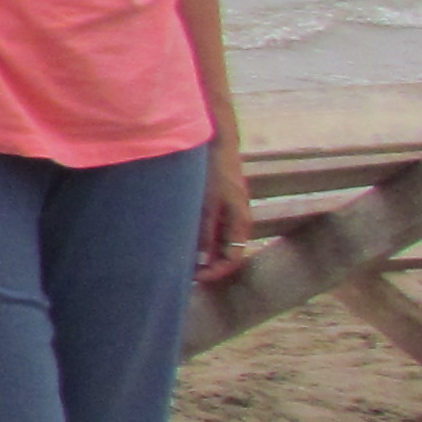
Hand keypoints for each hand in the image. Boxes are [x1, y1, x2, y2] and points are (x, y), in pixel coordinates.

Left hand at [195, 139, 256, 283]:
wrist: (217, 143)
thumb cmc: (213, 172)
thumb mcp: (206, 205)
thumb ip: (205, 232)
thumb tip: (201, 259)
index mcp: (240, 222)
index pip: (233, 259)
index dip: (214, 272)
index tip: (194, 278)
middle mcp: (238, 219)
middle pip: (226, 252)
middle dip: (208, 265)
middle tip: (185, 274)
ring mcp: (230, 210)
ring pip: (219, 241)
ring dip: (203, 253)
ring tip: (181, 259)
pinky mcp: (221, 203)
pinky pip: (213, 228)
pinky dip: (201, 237)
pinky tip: (183, 239)